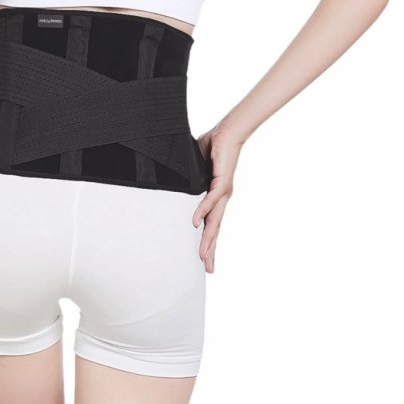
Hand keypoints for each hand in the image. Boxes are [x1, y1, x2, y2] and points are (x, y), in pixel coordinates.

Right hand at [192, 123, 243, 273]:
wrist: (227, 133)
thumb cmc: (212, 148)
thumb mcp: (196, 169)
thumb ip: (189, 181)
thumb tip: (175, 184)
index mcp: (216, 198)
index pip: (212, 224)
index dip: (208, 242)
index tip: (204, 259)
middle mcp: (222, 199)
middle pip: (215, 229)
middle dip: (211, 250)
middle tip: (207, 269)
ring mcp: (223, 192)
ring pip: (215, 220)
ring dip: (209, 239)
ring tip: (203, 255)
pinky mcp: (222, 182)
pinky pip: (210, 199)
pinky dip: (203, 211)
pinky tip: (196, 223)